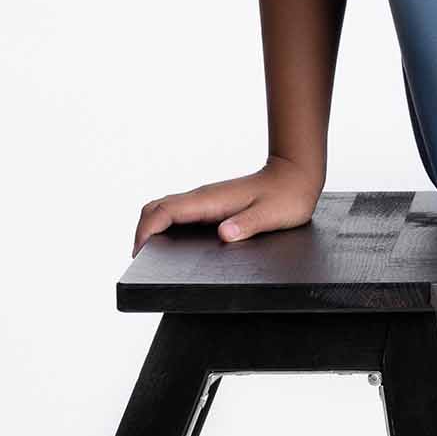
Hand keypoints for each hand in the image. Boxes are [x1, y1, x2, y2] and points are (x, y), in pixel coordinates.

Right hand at [131, 155, 324, 256]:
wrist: (297, 174)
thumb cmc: (287, 196)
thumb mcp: (271, 215)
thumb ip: (247, 224)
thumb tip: (223, 234)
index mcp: (210, 200)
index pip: (165, 210)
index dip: (146, 230)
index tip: (139, 252)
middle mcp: (204, 198)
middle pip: (157, 208)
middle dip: (142, 231)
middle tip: (140, 261)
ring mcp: (207, 201)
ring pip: (166, 210)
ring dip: (153, 230)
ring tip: (151, 259)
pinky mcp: (212, 206)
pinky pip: (180, 215)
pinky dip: (166, 229)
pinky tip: (173, 250)